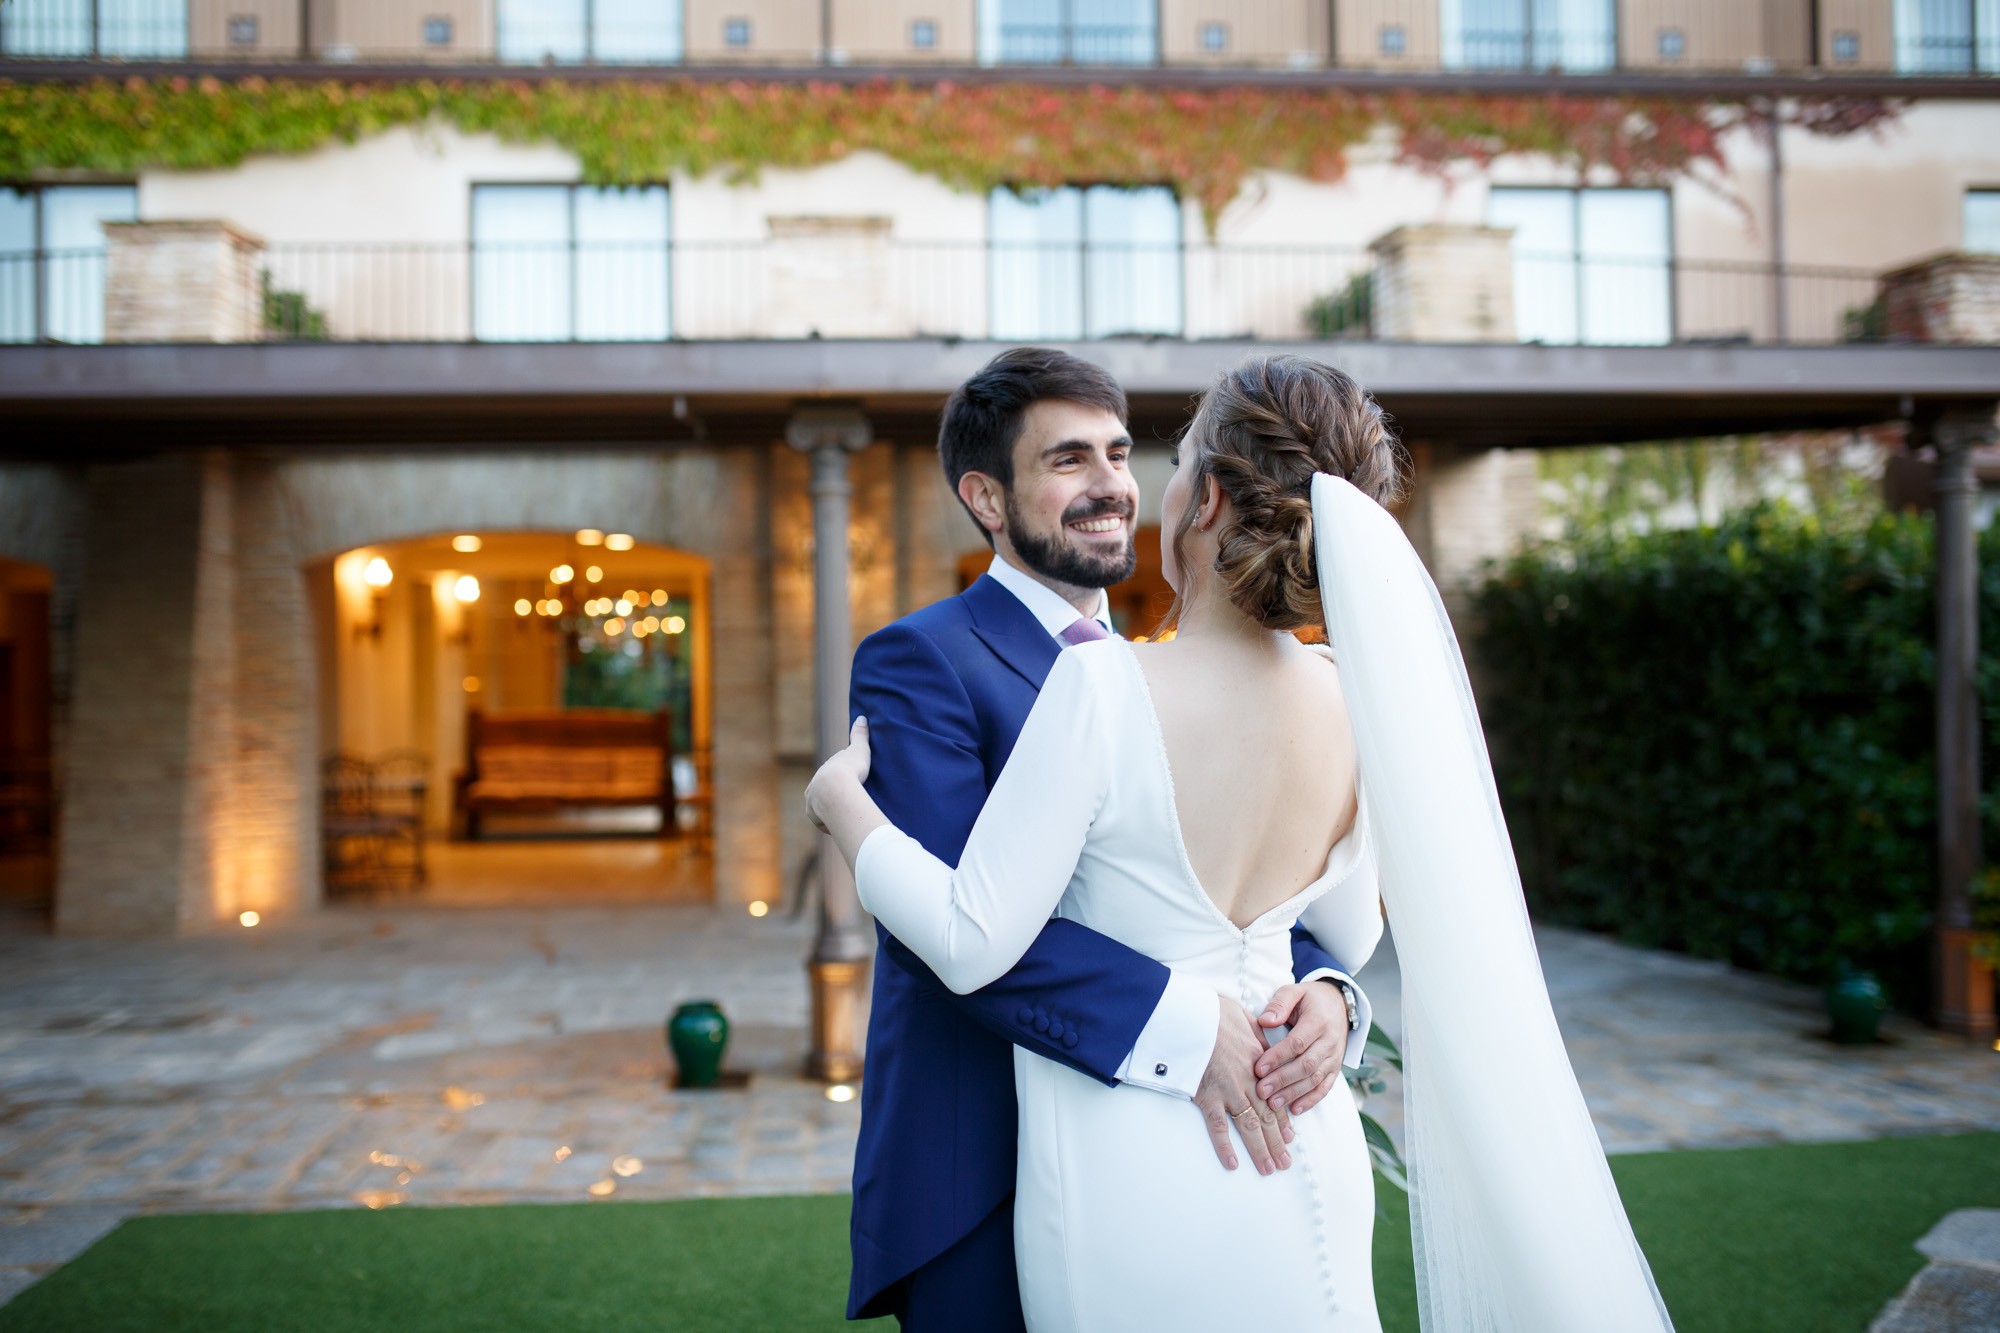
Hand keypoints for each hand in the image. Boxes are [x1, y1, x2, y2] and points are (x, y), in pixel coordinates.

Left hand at [804, 717, 871, 834]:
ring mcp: (813, 801)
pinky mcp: (815, 816)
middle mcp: (814, 785)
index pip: (831, 773)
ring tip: (842, 816)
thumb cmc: (850, 769)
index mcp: (824, 770)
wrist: (837, 789)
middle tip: (847, 799)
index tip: (850, 781)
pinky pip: (821, 821)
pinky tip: (837, 827)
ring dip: (828, 810)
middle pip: (822, 790)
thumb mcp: (859, 750)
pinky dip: (828, 824)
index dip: (840, 777)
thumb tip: (862, 717)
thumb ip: (860, 735)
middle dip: (832, 794)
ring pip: (819, 806)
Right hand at [1194, 996, 1291, 1174]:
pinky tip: (1232, 1163)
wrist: (1191, 1015)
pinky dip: (1225, 1146)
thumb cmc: (1215, 1013)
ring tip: (1268, 1169)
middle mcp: (1248, 1082)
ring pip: (1249, 1127)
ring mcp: (1228, 1091)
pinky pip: (1218, 1126)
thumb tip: (1266, 1037)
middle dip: (1276, 1143)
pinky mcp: (1207, 1096)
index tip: (1290, 1138)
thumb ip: (1259, 1035)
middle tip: (1284, 1164)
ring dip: (1260, 1150)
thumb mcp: (1246, 1019)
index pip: (1276, 1098)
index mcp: (1259, 1064)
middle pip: (1267, 1119)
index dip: (1283, 1121)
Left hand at [1254, 981, 1350, 1116]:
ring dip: (1293, 1093)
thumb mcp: (1295, 991)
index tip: (1258, 1068)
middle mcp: (1330, 1041)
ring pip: (1315, 1079)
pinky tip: (1295, 1109)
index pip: (1298, 1043)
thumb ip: (1280, 1003)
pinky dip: (1311, 1100)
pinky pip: (1325, 1087)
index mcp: (1318, 1021)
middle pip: (1306, 1065)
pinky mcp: (1335, 1068)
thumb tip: (1265, 1021)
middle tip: (1261, 1091)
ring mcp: (1335, 1057)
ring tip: (1272, 1103)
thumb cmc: (1310, 999)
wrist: (1338, 1004)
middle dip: (1282, 1080)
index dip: (1278, 1057)